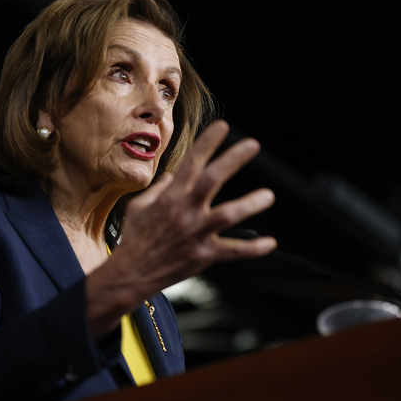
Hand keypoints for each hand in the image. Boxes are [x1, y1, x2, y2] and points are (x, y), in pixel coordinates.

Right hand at [86, 120, 275, 337]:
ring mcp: (196, 233)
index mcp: (171, 197)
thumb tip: (172, 176)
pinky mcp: (203, 255)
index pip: (191, 163)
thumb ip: (158, 189)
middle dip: (232, 160)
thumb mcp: (139, 207)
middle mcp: (185, 211)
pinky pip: (232, 251)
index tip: (223, 127)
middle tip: (252, 144)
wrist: (131, 273)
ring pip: (227, 215)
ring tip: (268, 196)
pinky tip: (270, 243)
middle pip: (212, 180)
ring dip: (249, 204)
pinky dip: (252, 248)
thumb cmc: (135, 239)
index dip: (207, 143)